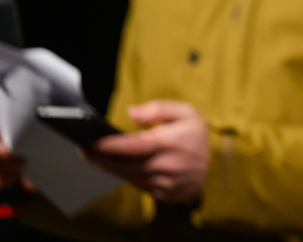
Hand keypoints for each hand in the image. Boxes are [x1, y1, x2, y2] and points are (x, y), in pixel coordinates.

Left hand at [84, 100, 209, 204]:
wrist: (217, 169)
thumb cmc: (198, 137)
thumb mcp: (187, 113)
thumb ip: (159, 108)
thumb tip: (132, 111)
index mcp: (168, 142)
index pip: (132, 145)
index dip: (109, 146)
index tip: (92, 143)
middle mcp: (163, 165)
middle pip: (123, 164)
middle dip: (101, 158)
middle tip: (85, 151)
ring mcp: (162, 182)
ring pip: (127, 176)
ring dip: (109, 168)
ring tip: (96, 158)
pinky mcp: (161, 193)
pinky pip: (137, 184)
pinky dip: (125, 176)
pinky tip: (118, 167)